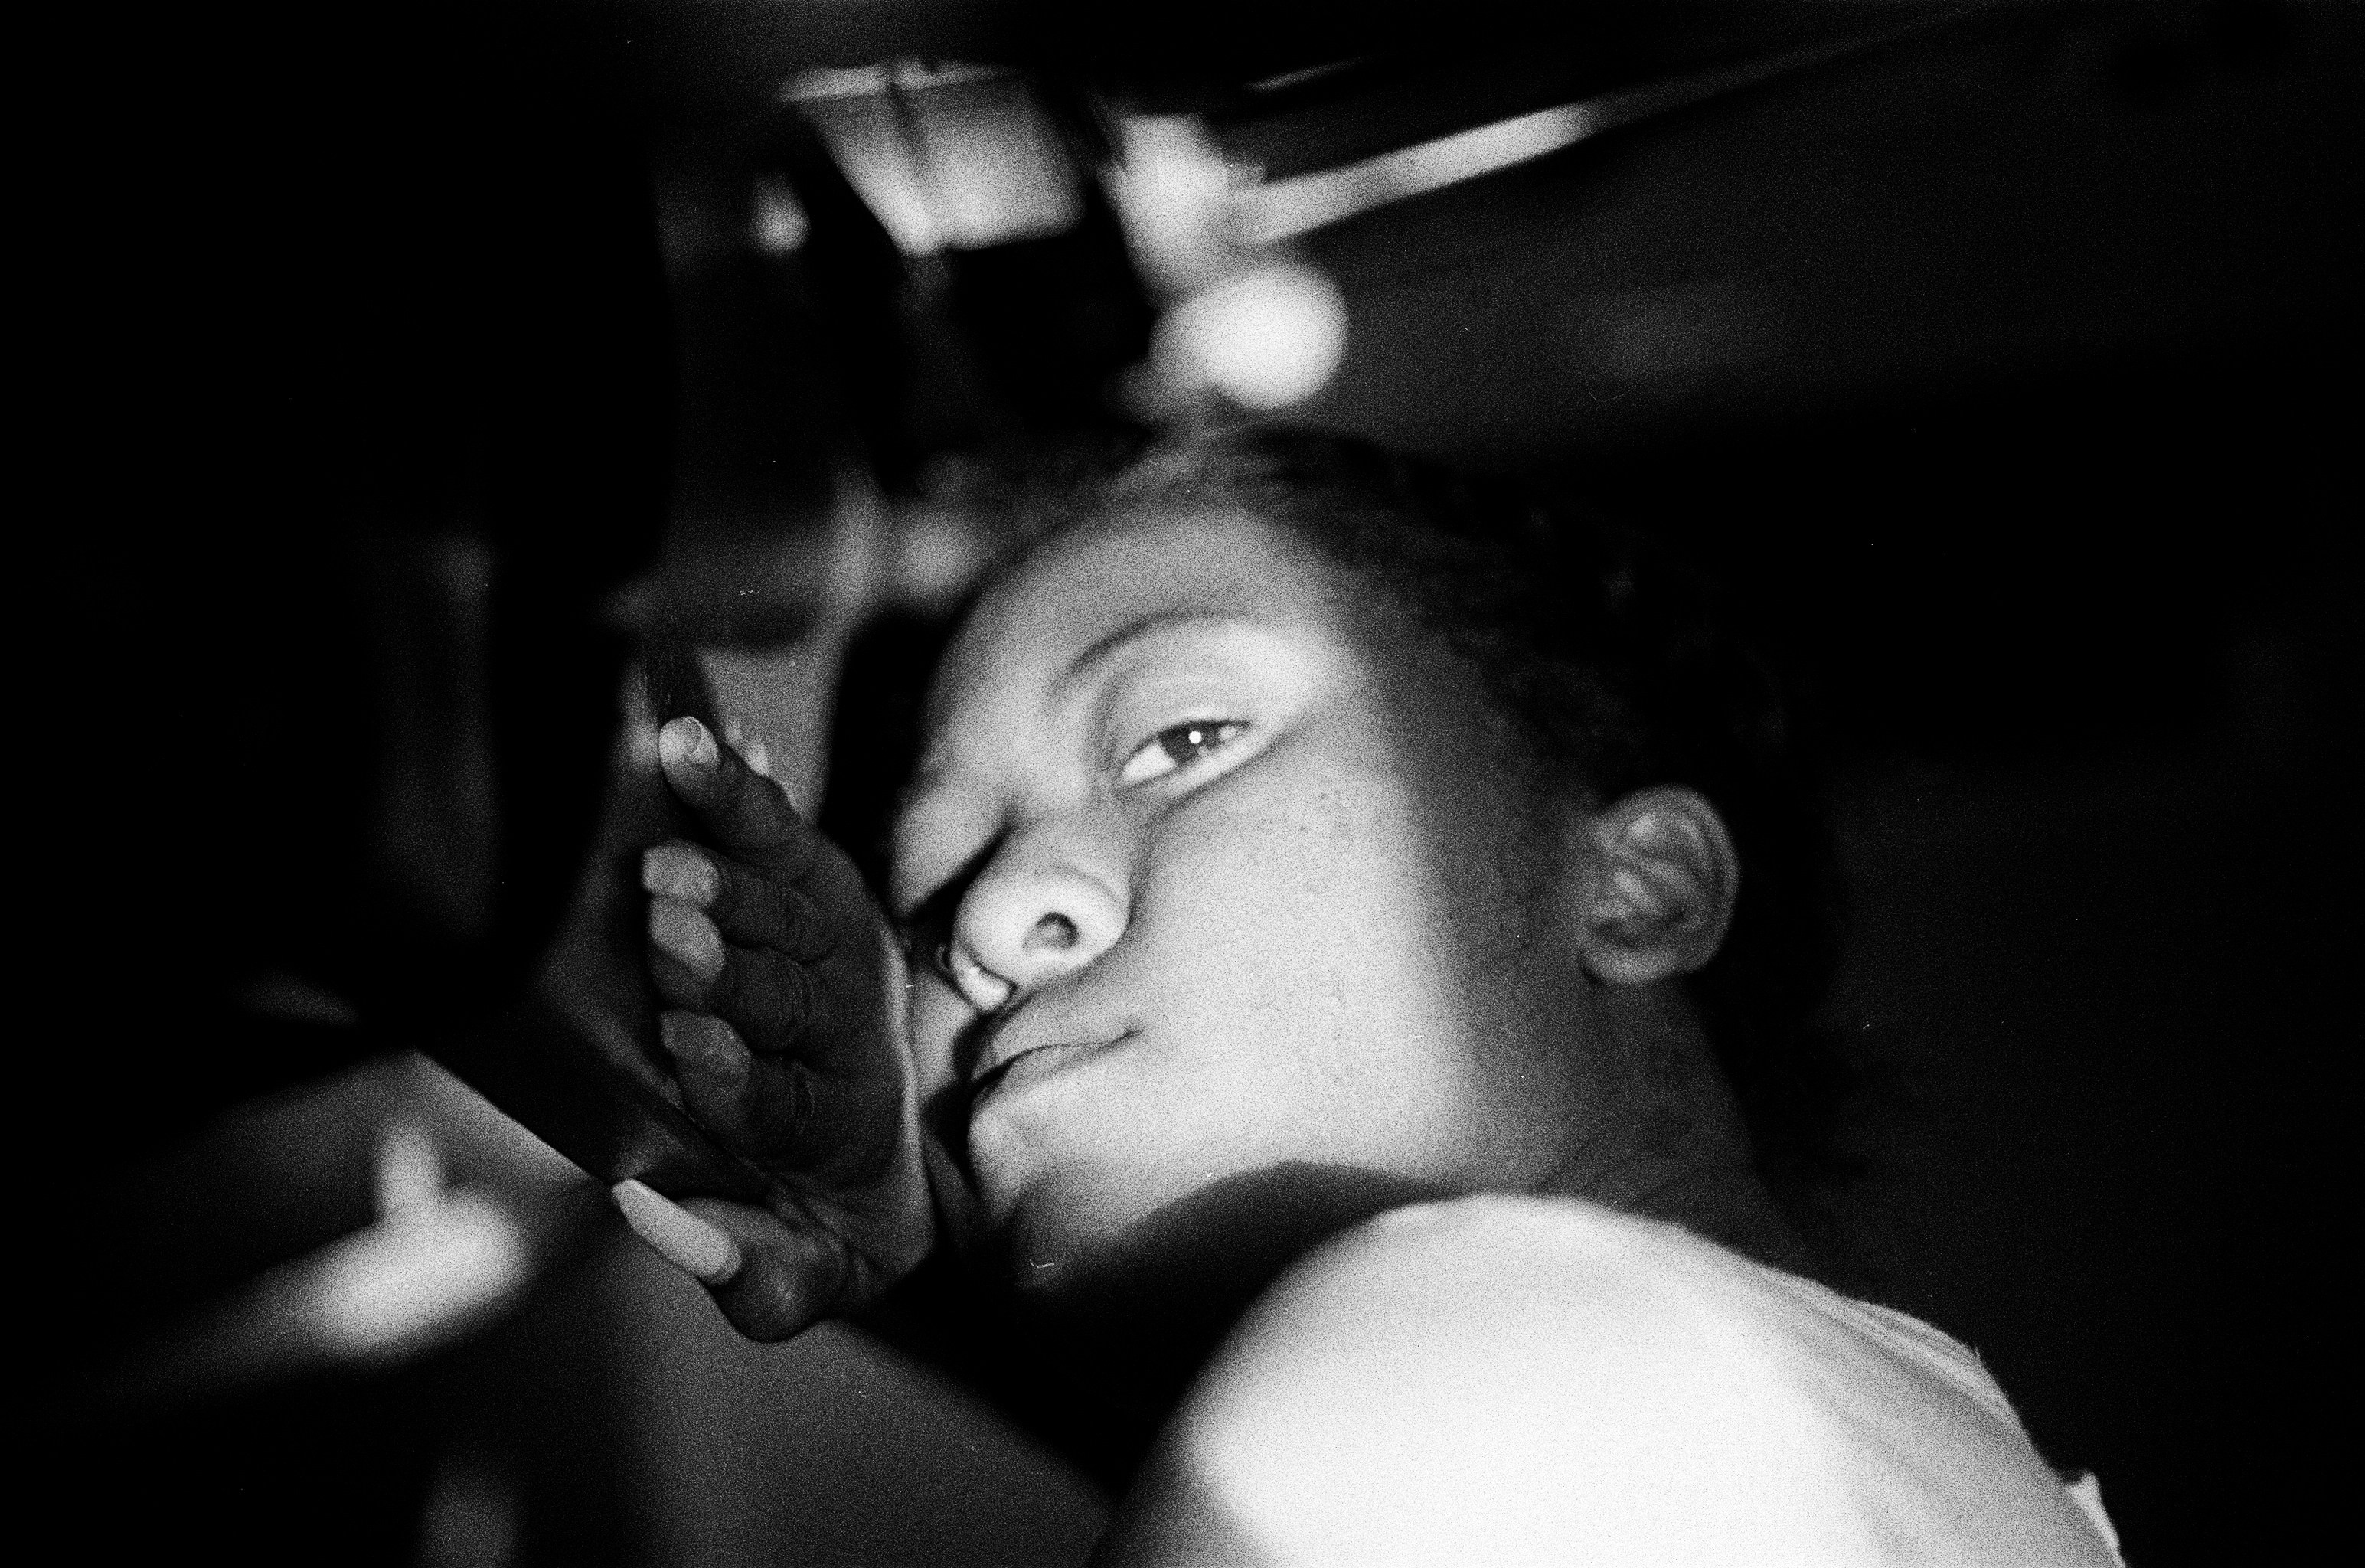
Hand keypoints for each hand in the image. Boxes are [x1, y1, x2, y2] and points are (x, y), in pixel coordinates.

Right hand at [616, 716, 930, 1340]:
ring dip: (727, 884)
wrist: (889, 1136)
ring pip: (787, 911)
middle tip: (667, 937)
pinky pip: (777, 830)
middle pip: (790, 1000)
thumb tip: (655, 1213)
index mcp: (835, 1128)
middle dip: (727, 971)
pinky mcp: (815, 882)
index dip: (741, 1082)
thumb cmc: (812, 1213)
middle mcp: (846, 1031)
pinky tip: (693, 740)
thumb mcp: (800, 1278)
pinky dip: (737, 787)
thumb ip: (753, 1275)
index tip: (689, 1051)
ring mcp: (836, 949)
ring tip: (666, 861)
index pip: (790, 1106)